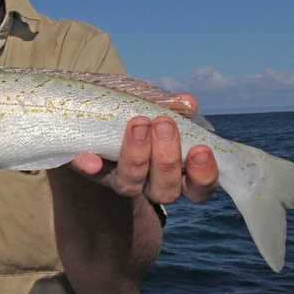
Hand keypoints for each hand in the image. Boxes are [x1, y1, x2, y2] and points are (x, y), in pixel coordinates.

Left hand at [71, 93, 218, 203]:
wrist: (95, 109)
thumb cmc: (140, 110)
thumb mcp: (156, 103)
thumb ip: (171, 106)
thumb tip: (187, 103)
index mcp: (177, 172)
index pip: (199, 187)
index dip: (203, 174)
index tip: (201, 149)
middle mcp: (151, 184)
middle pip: (166, 190)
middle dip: (167, 158)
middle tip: (165, 124)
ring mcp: (121, 180)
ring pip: (131, 185)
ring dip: (136, 155)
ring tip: (139, 124)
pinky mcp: (93, 172)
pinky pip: (91, 174)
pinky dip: (91, 166)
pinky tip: (90, 159)